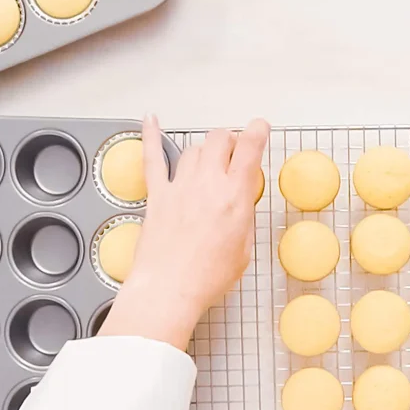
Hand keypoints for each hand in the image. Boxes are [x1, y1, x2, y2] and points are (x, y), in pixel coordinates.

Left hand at [99, 115, 269, 350]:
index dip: (257, 132)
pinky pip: (152, 159)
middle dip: (230, 141)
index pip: (250, 149)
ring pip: (194, 148)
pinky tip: (150, 120)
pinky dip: (150, 137)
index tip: (259, 128)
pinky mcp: (157, 196)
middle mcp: (208, 185)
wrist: (169, 289)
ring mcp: (180, 187)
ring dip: (205, 150)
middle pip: (220, 140)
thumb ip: (243, 220)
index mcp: (235, 198)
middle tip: (233, 154)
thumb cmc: (206, 278)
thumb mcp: (243, 251)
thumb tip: (240, 205)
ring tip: (208, 160)